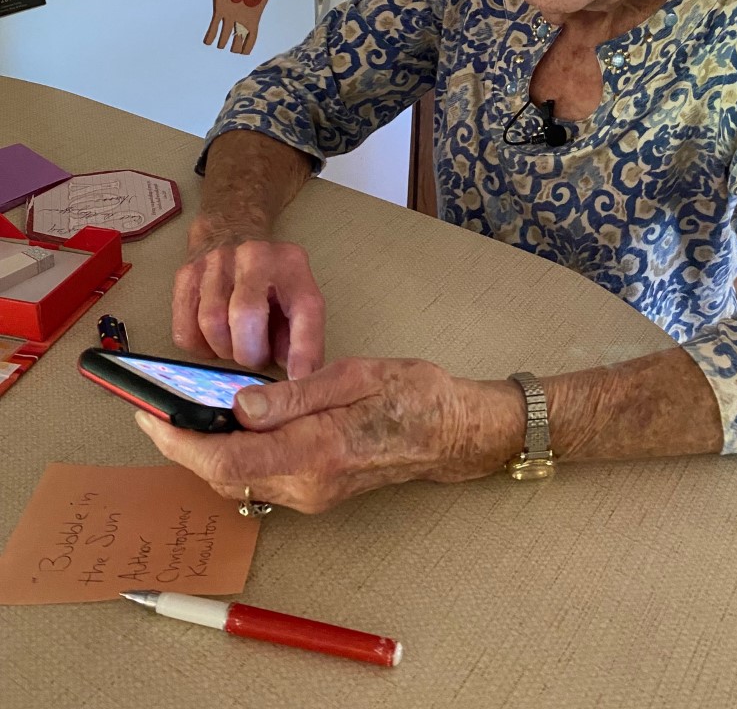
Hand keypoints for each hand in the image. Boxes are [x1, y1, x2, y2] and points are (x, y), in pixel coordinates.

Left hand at [135, 358, 525, 513]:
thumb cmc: (412, 394)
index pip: (228, 458)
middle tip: (153, 412)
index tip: (149, 416)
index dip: (179, 441)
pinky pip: (260, 478)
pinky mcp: (317, 492)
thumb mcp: (353, 375)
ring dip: (204, 453)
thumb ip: (292, 393)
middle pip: (224, 476)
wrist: (452, 432)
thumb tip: (237, 405)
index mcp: (317, 451)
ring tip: (180, 416)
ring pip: (239, 480)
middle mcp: (309, 485)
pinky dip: (232, 456)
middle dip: (182, 447)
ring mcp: (312, 495)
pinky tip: (225, 427)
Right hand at [172, 231, 324, 378]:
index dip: (303, 348)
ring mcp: (216, 262)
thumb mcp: (297, 296)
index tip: (299, 378)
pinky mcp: (186, 275)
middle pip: (245, 315)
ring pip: (210, 322)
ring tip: (234, 343)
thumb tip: (297, 375)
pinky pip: (185, 329)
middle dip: (250, 351)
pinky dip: (199, 346)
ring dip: (223, 348)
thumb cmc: (270, 277)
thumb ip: (301, 334)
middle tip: (254, 355)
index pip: (304, 309)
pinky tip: (212, 338)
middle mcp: (254, 257)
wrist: (230, 230)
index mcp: (291, 265)